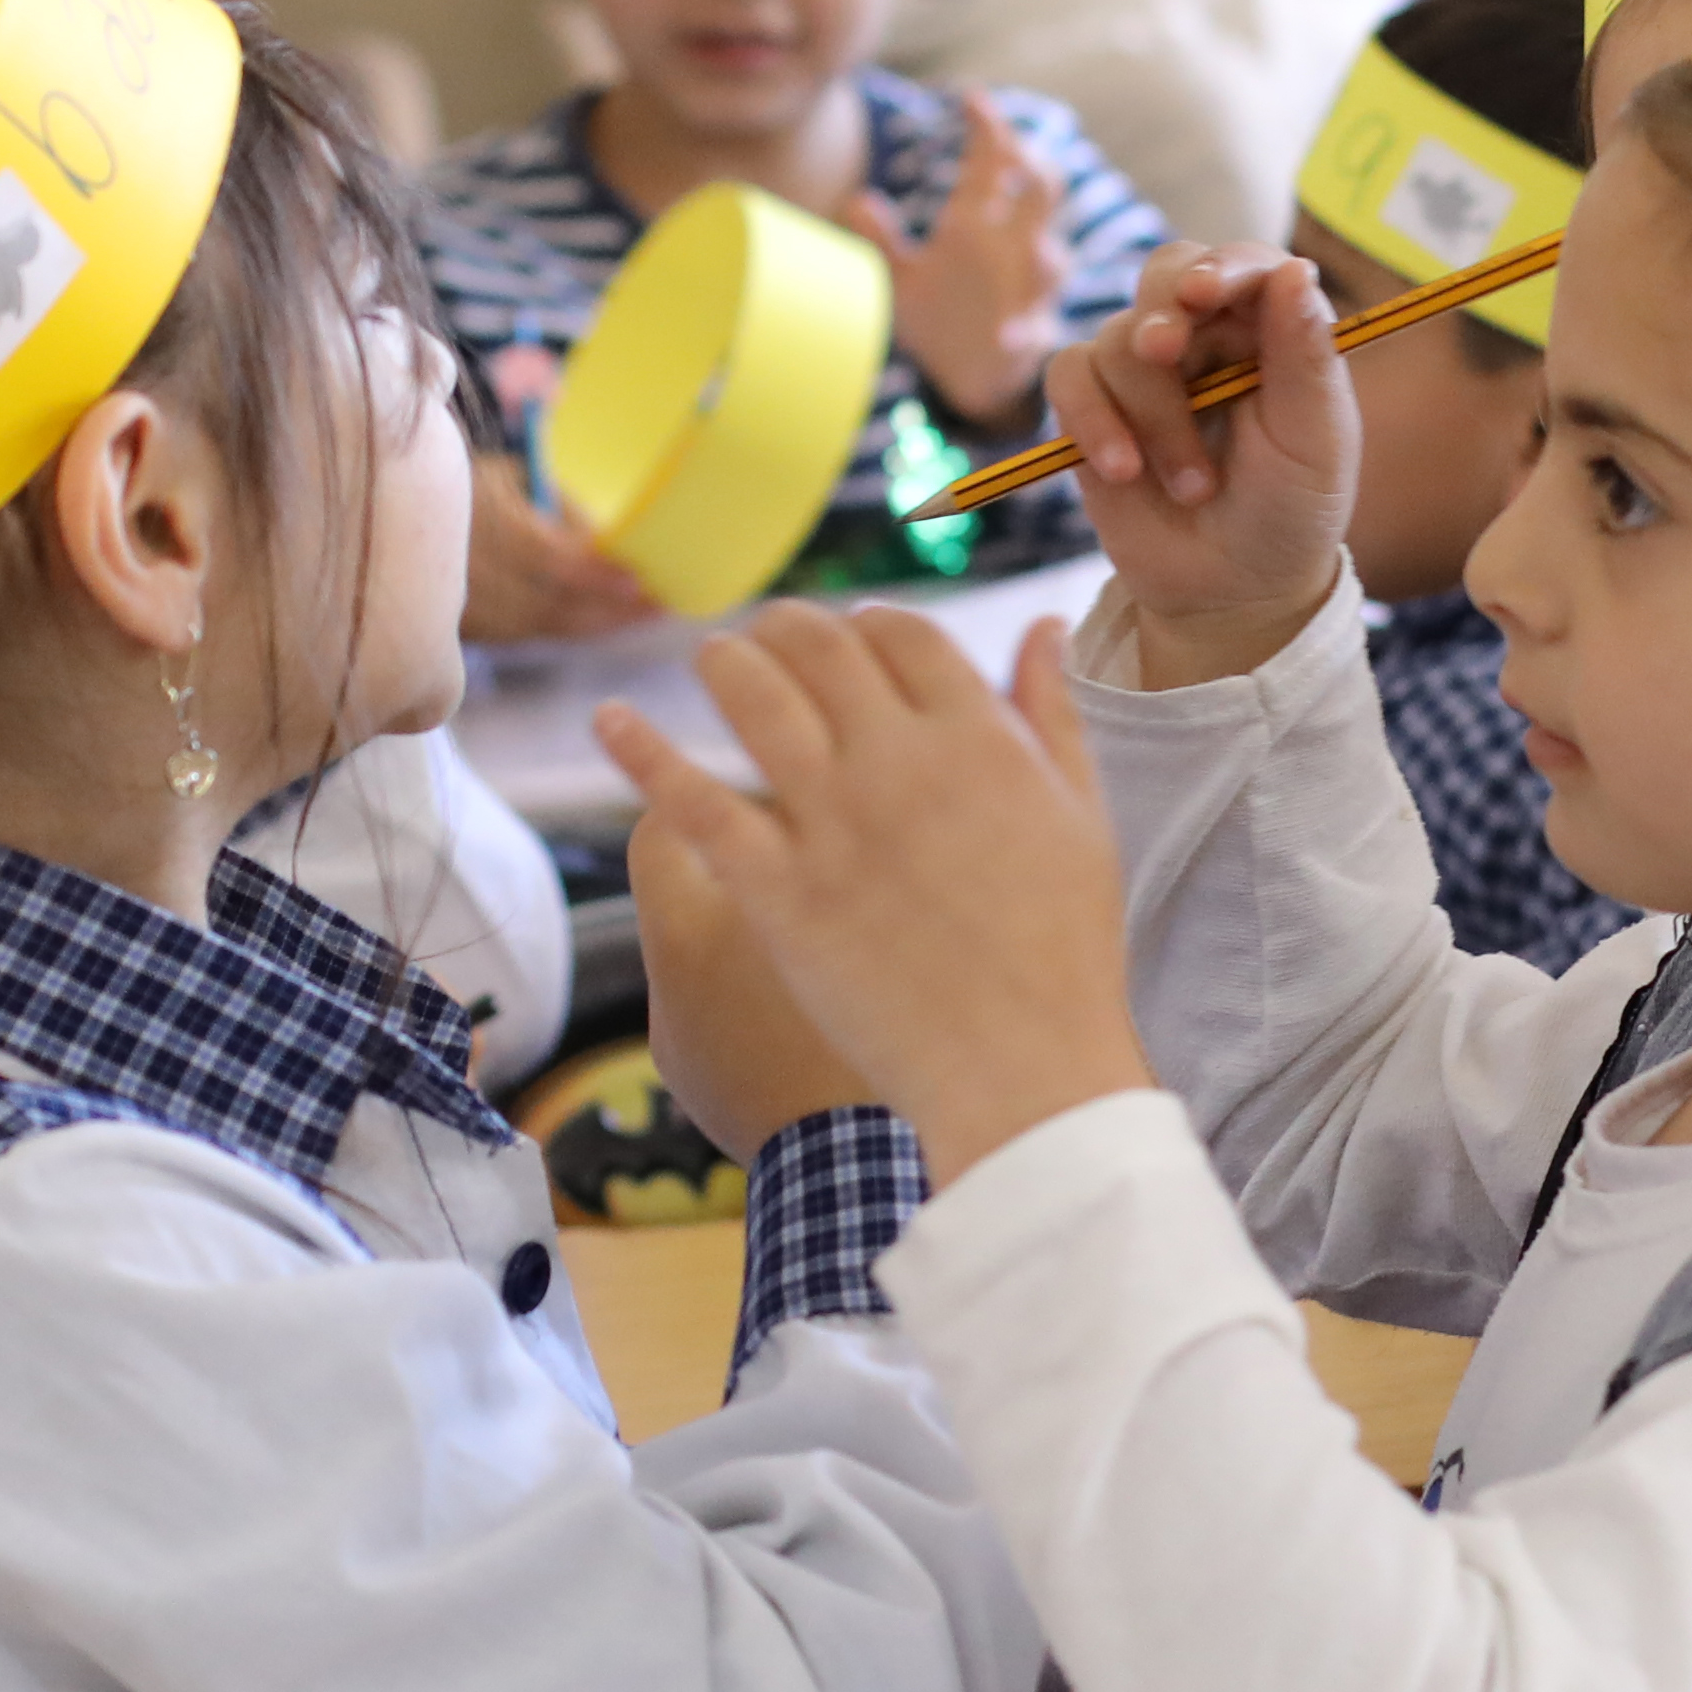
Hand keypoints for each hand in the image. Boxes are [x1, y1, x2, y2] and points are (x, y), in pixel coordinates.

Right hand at [461, 453, 660, 644]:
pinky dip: (558, 631)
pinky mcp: (451, 626)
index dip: (597, 576)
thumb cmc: (472, 480)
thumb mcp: (513, 474)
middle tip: (655, 609)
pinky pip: (514, 638)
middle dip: (607, 611)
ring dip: (589, 627)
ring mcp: (452, 603)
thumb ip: (559, 508)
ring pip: (533, 629)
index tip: (640, 583)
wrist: (403, 507)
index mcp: (481, 515)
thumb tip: (611, 547)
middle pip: (546, 606)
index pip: (550, 559)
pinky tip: (594, 623)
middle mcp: (463, 564)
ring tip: (635, 618)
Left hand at [594, 604, 1149, 1176]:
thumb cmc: (1063, 950)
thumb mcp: (1081, 814)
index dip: (869, 626)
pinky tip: (610, 719)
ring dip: (725, 664)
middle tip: (767, 634)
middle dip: (787, 628)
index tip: (853, 640)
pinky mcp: (776, 890)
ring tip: (712, 659)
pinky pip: (694, 803)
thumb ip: (1052, 710)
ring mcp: (832, 823)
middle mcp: (899, 762)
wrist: (1021, 1067)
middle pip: (818, 649)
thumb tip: (1040, 623)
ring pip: (753, 700)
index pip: (901, 633)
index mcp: (978, 737)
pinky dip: (645, 753)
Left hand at [877, 90, 1071, 427]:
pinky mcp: (1031, 336)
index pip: (993, 165)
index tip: (973, 98)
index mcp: (978, 226)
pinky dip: (1023, 333)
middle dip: (1035, 170)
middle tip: (1016, 150)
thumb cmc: (941, 315)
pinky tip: (1009, 337)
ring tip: (1034, 250)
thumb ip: (883, 240)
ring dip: (1043, 256)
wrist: (969, 377)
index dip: (989, 130)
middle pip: (1041, 194)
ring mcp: (1026, 292)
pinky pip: (1033, 331)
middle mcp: (1010, 249)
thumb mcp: (903, 278)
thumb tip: (855, 199)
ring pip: (1050, 262)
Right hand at [1048, 245, 1355, 686]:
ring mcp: (1145, 369)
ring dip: (1153, 414)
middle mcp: (1206, 335)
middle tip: (1166, 353)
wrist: (1231, 591)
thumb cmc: (1289, 511)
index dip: (1221, 268)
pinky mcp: (1094, 406)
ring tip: (1193, 487)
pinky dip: (1091, 419)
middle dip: (1162, 311)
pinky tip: (1123, 470)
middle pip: (1165, 273)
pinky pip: (1069, 376)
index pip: (1244, 265)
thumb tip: (1298, 268)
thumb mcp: (1315, 441)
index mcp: (1270, 330)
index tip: (1202, 294)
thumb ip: (1306, 356)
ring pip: (1118, 339)